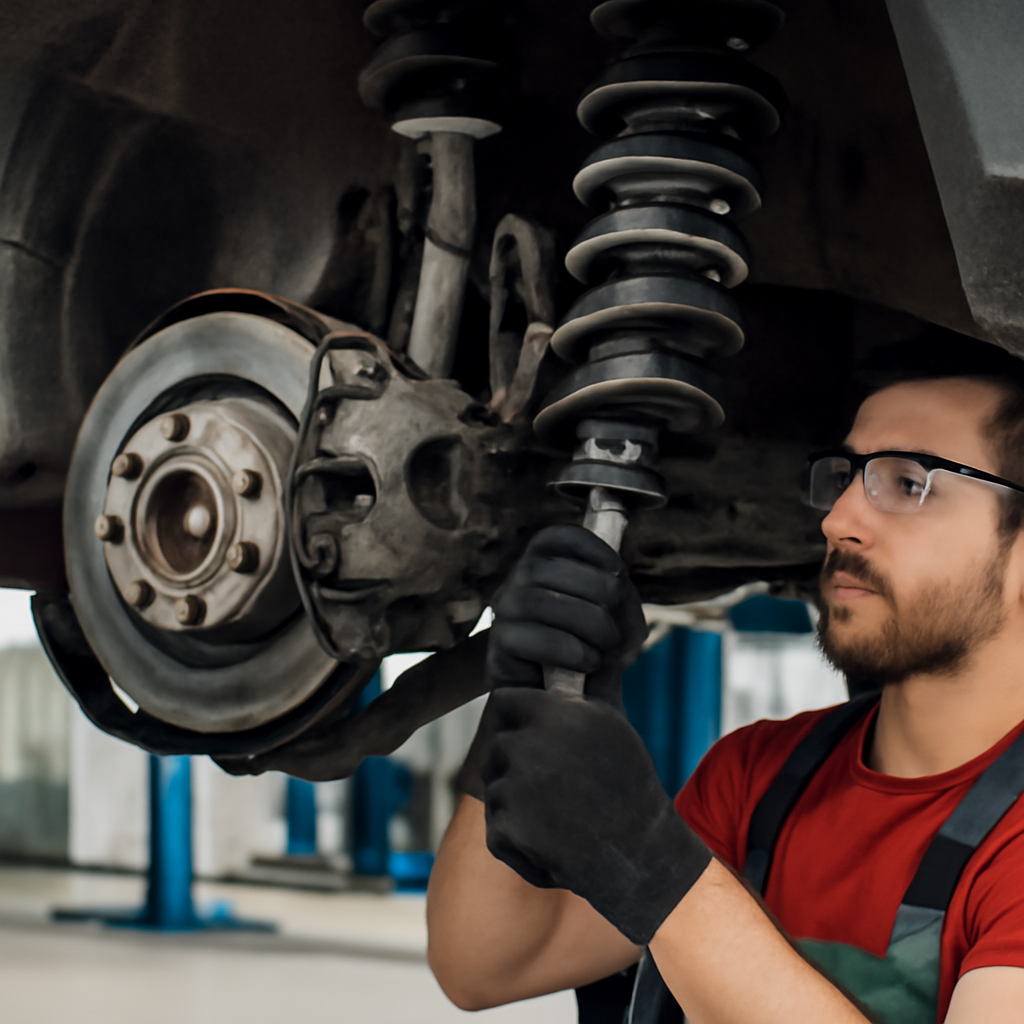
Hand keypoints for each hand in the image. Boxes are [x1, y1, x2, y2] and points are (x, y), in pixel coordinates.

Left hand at [481, 687, 711, 945]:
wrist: (639, 855)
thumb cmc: (628, 784)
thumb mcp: (611, 724)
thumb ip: (583, 690)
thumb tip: (577, 658)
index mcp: (554, 713)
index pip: (504, 701)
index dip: (517, 719)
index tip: (535, 737)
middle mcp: (530, 745)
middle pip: (496, 745)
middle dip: (516, 763)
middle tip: (557, 786)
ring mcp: (515, 787)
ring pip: (495, 787)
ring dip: (518, 803)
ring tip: (561, 814)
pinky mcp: (507, 828)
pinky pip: (497, 828)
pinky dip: (518, 841)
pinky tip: (554, 842)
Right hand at [486, 525, 646, 706]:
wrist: (573, 701)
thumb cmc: (595, 648)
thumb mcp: (622, 619)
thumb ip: (624, 599)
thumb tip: (615, 586)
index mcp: (545, 562)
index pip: (558, 537)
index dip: (592, 549)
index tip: (619, 573)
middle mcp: (518, 580)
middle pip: (549, 568)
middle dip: (597, 594)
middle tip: (615, 626)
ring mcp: (505, 612)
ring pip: (538, 601)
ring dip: (585, 624)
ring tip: (604, 646)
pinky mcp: (500, 647)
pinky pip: (527, 638)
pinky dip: (568, 650)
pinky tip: (587, 662)